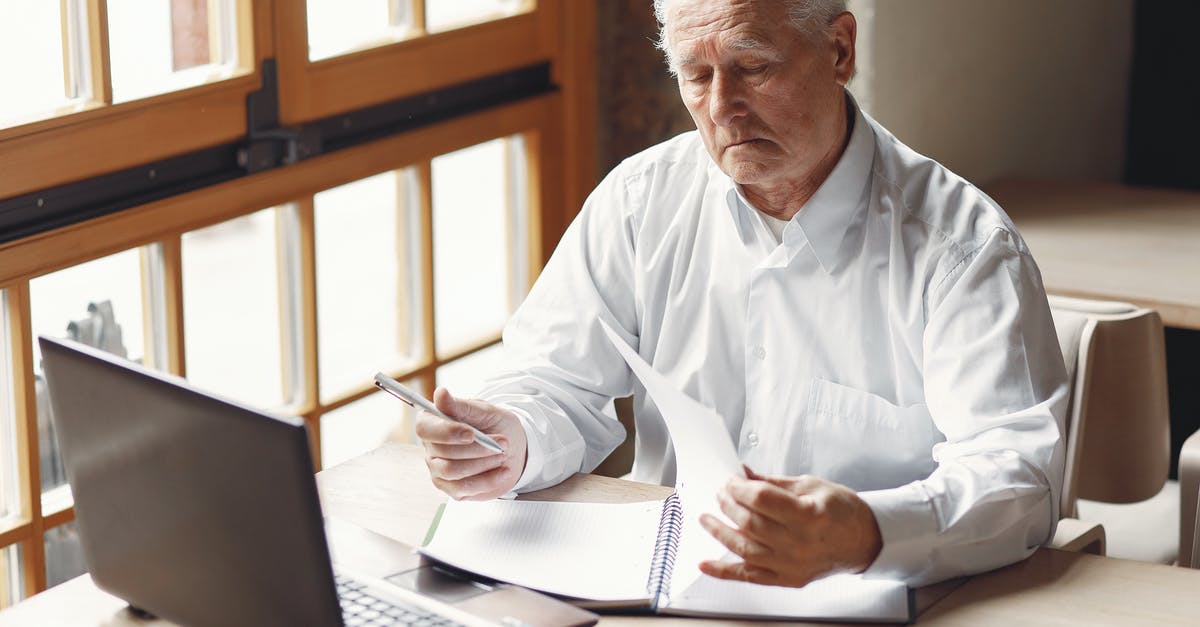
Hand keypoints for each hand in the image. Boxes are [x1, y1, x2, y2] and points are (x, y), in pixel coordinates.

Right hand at [414, 387, 526, 500]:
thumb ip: (463, 406)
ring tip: (502, 454)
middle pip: (443, 452)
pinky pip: (464, 488)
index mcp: (434, 422)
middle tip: (502, 442)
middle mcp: (431, 447)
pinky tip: (503, 471)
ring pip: (452, 471)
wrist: (514, 449)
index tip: (471, 433)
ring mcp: (439, 469)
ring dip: (482, 463)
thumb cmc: (497, 426)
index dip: (446, 432)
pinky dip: (487, 480)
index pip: (424, 428)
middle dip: (477, 448)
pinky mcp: (452, 488)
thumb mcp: (486, 412)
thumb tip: (440, 394)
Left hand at [698, 467, 881, 586]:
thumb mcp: (810, 485)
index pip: (761, 499)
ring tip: (706, 519)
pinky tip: (706, 563)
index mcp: (809, 515)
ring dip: (720, 532)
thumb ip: (771, 483)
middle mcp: (801, 543)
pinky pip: (750, 577)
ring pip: (745, 550)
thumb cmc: (842, 511)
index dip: (740, 487)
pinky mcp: (789, 579)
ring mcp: (794, 565)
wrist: (865, 540)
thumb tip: (742, 474)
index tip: (730, 480)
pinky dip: (724, 571)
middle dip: (728, 505)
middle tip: (720, 494)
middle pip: (750, 523)